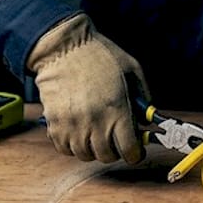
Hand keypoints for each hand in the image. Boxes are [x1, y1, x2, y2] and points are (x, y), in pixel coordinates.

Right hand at [27, 13, 148, 163]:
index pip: (129, 150)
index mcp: (117, 110)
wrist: (63, 46)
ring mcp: (72, 125)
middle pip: (107, 156)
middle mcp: (94, 122)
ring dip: (92, 148)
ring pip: (85, 155)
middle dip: (115, 150)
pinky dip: (72, 145)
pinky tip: (78, 130)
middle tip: (115, 138)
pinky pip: (65, 148)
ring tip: (95, 133)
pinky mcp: (54, 123)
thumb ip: (144, 98)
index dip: (135, 153)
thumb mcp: (132, 70)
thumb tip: (148, 121)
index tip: (135, 150)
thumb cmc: (100, 55)